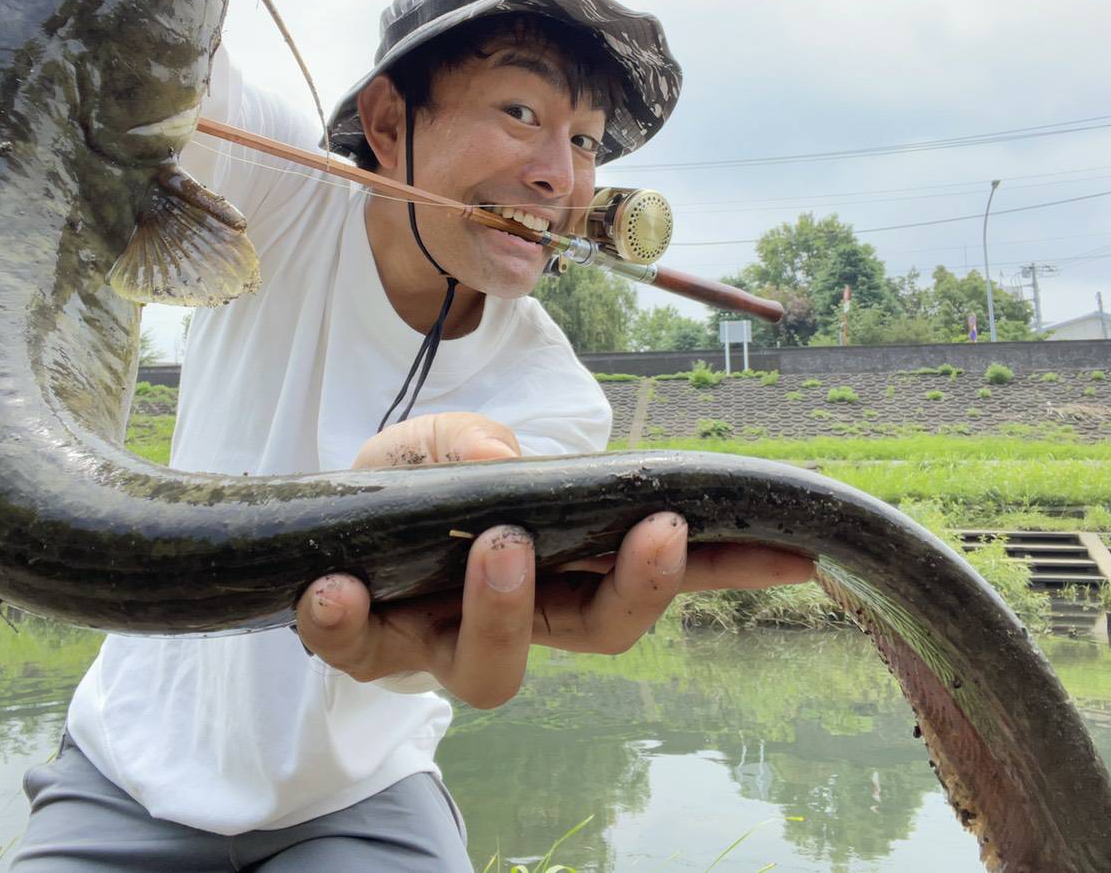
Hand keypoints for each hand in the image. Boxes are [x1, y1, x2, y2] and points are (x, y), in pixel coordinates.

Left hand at [295, 412, 813, 707]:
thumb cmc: (404, 489)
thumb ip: (467, 440)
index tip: (793, 547)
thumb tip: (505, 460)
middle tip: (657, 535)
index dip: (726, 567)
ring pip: (494, 670)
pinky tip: (334, 587)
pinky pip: (357, 653)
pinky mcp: (365, 651)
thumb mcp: (435, 440)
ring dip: (506, 608)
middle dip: (637, 589)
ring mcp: (443, 643)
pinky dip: (345, 623)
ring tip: (501, 546)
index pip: (652, 569)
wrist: (317, 530)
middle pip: (598, 632)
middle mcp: (516, 616)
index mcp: (559, 565)